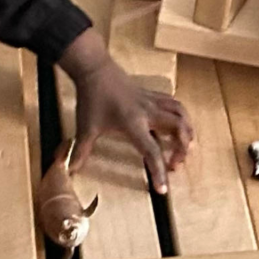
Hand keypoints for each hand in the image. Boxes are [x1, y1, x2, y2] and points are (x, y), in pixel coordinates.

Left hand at [72, 60, 193, 193]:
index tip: (162, 189)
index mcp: (133, 124)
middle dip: (182, 149)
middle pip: (179, 129)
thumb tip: (71, 169)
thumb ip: (81, 150)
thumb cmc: (92, 98)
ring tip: (185, 144)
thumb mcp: (86, 127)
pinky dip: (180, 115)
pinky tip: (177, 123)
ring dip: (187, 130)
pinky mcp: (152, 94)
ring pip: (181, 113)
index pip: (152, 151)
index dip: (159, 171)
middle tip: (175, 163)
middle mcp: (148, 113)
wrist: (95, 69)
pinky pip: (174, 103)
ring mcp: (152, 102)